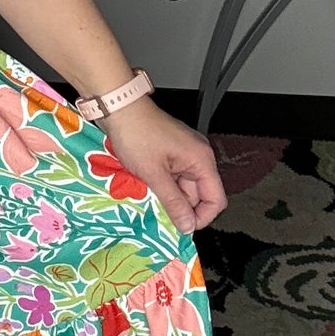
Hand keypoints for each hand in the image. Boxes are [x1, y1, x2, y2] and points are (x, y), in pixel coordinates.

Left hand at [99, 97, 226, 236]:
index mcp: (201, 160)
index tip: (181, 228)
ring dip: (167, 197)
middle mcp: (198, 157)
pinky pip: (171, 178)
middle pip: (198, 195)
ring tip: (148, 200)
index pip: (215, 199)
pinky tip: (145, 189)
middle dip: (180, 208)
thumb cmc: (136, 135)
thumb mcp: (154, 174)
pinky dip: (161, 186)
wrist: (119, 107)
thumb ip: (173, 202)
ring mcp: (183, 155)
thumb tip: (187, 226)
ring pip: (182, 188)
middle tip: (159, 216)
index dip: (201, 217)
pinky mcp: (170, 154)